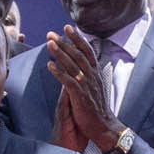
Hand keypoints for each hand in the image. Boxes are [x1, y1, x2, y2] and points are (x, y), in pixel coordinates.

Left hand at [46, 25, 124, 150]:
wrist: (104, 126)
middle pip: (78, 55)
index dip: (77, 39)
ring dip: (60, 53)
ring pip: (73, 65)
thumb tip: (82, 64)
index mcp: (96, 73)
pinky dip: (59, 72)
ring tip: (49, 44)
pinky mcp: (80, 96)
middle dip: (65, 42)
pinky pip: (68, 81)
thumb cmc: (98, 108)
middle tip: (52, 33)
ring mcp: (87, 86)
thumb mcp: (96, 88)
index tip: (68, 28)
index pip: (87, 51)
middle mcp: (92, 77)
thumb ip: (89, 75)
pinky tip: (50, 65)